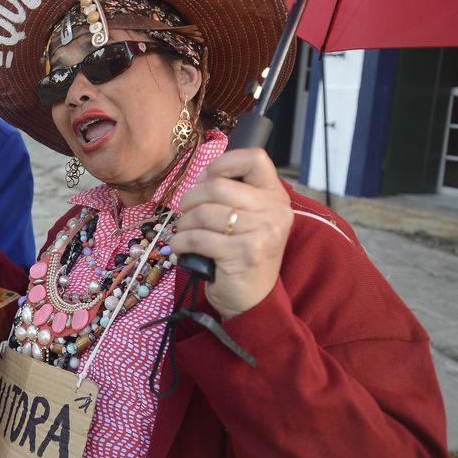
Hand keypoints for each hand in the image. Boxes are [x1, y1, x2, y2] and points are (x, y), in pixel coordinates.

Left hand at [172, 148, 292, 319]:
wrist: (252, 299)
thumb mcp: (247, 218)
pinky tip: (181, 248)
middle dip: (191, 200)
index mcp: (276, 196)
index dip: (223, 163)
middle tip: (187, 214)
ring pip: (204, 212)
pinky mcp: (244, 253)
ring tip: (184, 234)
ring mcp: (263, 232)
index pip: (255, 158)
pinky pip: (198, 237)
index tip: (207, 180)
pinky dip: (181, 242)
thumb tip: (201, 177)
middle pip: (218, 186)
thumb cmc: (242, 254)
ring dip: (184, 224)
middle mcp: (275, 211)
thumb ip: (233, 193)